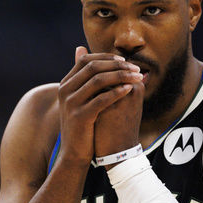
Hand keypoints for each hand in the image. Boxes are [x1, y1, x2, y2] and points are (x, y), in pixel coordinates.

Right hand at [56, 47, 142, 167]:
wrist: (74, 152)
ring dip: (121, 76)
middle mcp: (65, 91)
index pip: (85, 60)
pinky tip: (130, 89)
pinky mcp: (80, 116)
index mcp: (65, 84)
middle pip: (92, 67)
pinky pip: (102, 99)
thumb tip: (85, 50)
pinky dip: (118, 92)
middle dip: (117, 65)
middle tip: (135, 67)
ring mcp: (71, 103)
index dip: (106, 58)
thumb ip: (86, 79)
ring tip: (137, 76)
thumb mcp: (82, 99)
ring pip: (98, 80)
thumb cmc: (83, 124)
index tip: (125, 61)